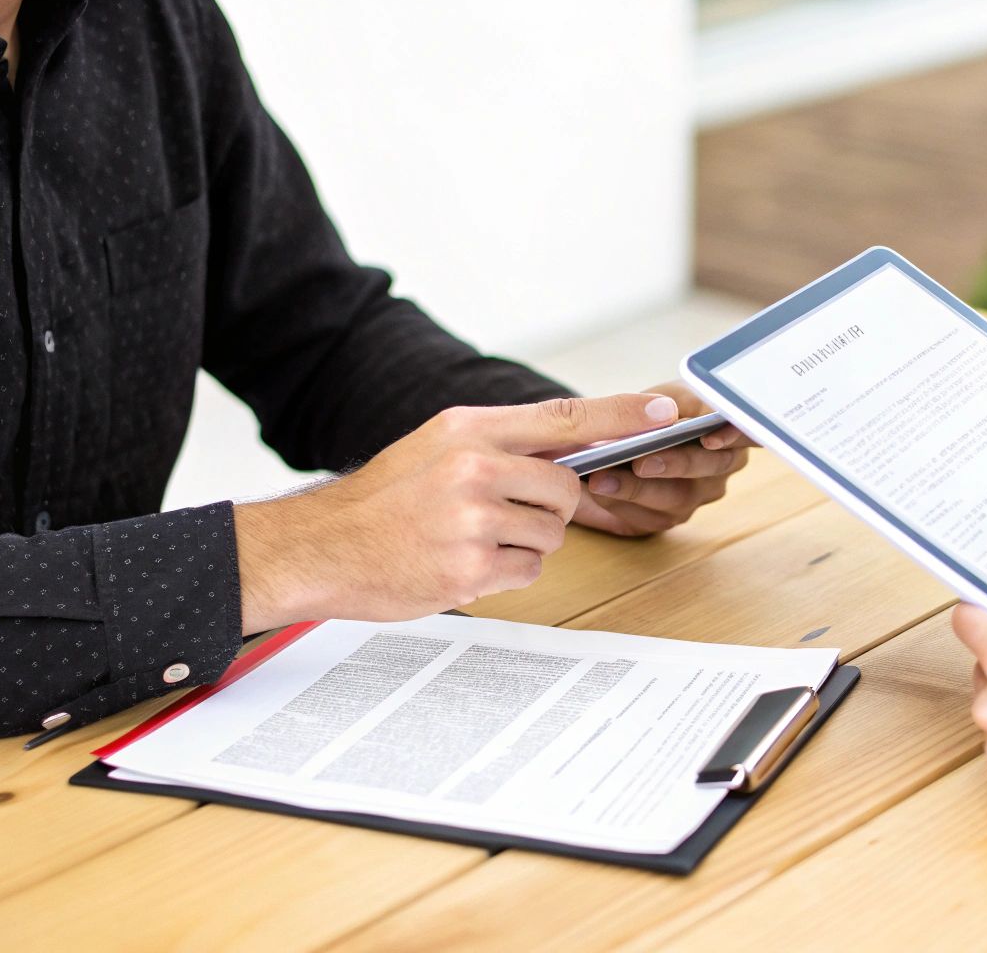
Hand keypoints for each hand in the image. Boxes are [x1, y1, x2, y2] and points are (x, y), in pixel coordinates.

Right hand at [233, 393, 679, 633]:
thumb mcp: (437, 447)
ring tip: (470, 539)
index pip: (564, 416)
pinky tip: (462, 564)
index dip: (622, 415)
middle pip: (566, 489)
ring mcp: (473, 519)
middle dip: (548, 508)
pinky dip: (506, 574)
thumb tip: (576, 446)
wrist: (320, 547)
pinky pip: (528, 570)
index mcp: (468, 429)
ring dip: (524, 544)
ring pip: (551, 534)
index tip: (667, 412)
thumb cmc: (384, 500)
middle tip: (500, 515)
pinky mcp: (470, 568)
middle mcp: (474, 467)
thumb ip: (502, 443)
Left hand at [571, 380, 754, 536]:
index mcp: (729, 429)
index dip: (734, 436)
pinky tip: (597, 491)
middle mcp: (721, 466)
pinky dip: (620, 504)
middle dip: (675, 464)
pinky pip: (650, 519)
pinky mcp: (669, 518)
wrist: (618, 439)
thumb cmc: (654, 410)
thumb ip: (666, 402)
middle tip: (642, 460)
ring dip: (637, 489)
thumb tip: (663, 414)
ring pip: (678, 499)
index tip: (708, 437)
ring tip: (602, 477)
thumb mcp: (662, 395)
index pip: (748, 433)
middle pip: (710, 469)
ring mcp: (697, 496)